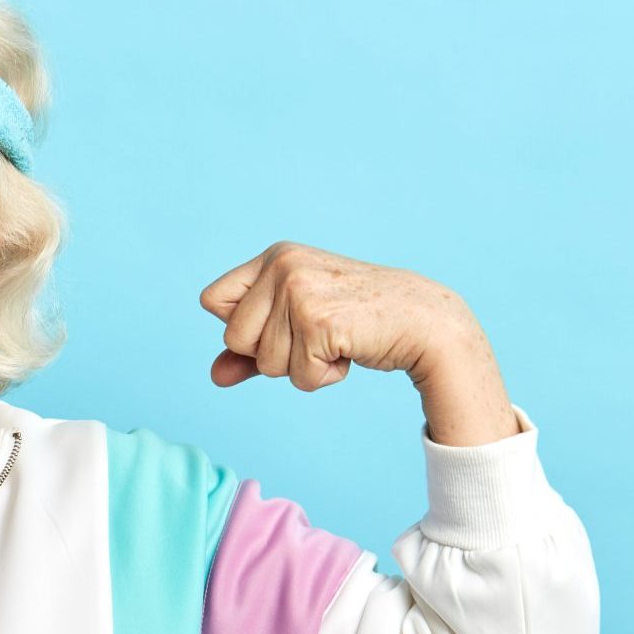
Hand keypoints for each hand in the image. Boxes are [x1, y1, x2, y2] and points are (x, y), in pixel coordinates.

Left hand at [197, 242, 475, 390]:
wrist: (422, 321)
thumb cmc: (358, 321)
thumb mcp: (296, 326)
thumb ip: (251, 349)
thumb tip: (215, 377)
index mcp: (274, 256)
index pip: (211, 301)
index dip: (241, 328)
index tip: (281, 324)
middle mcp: (282, 266)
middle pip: (234, 339)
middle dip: (272, 354)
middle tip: (315, 334)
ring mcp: (300, 292)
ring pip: (265, 364)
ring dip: (301, 367)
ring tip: (335, 340)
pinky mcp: (319, 322)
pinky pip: (299, 377)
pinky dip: (324, 377)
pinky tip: (349, 351)